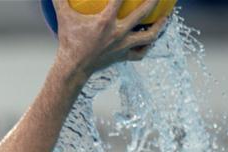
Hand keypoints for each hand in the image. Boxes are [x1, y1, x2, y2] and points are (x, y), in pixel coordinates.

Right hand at [52, 0, 169, 79]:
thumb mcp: (63, 18)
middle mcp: (118, 33)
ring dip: (160, 25)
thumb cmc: (67, 42)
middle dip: (153, 0)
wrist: (72, 69)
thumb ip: (60, 0)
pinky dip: (148, 46)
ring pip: (149, 35)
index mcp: (105, 22)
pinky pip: (141, 52)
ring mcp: (123, 46)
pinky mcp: (123, 57)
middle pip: (143, 13)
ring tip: (167, 16)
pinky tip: (152, 38)